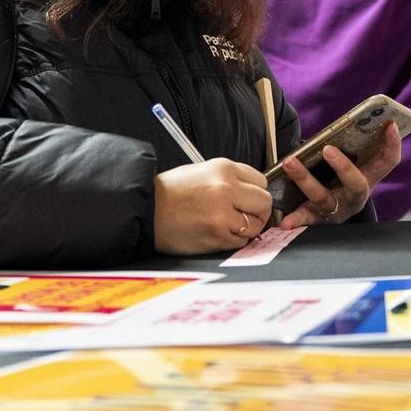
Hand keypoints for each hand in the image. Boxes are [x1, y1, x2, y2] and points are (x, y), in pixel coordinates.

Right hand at [154, 159, 273, 254]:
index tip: (248, 198)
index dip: (255, 192)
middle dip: (257, 210)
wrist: (146, 211)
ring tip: (228, 225)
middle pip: (264, 202)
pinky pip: (241, 241)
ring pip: (256, 225)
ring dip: (246, 228)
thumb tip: (252, 191)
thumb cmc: (170, 192)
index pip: (261, 181)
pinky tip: (218, 233)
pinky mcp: (218, 236)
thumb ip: (229, 178)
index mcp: (223, 168)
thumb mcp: (201, 171)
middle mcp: (226, 189)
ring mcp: (223, 214)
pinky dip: (234, 240)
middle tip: (244, 214)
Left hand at [279, 123, 401, 229]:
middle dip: (343, 167)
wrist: (334, 213)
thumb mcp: (356, 164)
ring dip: (304, 179)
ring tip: (289, 162)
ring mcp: (338, 209)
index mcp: (370, 178)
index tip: (391, 125)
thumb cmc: (343, 178)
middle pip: (356, 185)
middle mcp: (356, 196)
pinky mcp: (319, 218)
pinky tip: (285, 222)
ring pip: (323, 197)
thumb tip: (354, 117)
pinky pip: (307, 218)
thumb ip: (355, 145)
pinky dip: (296, 219)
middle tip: (328, 149)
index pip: (388, 161)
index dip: (393, 144)